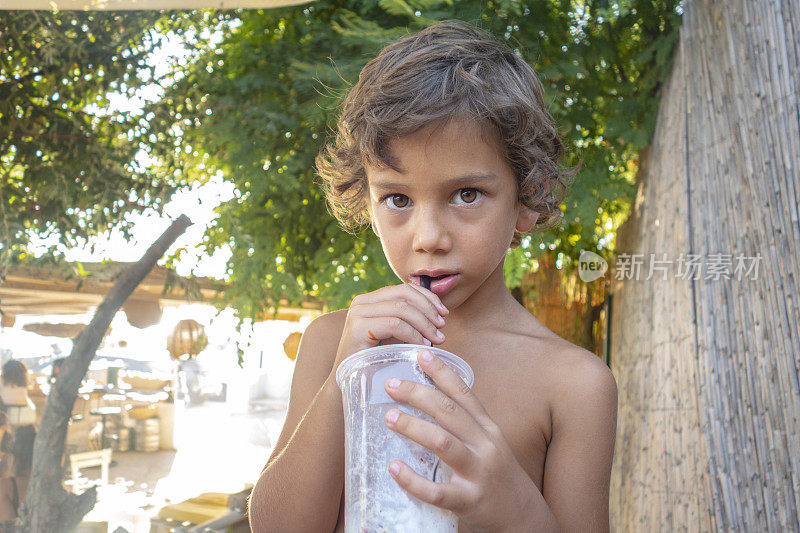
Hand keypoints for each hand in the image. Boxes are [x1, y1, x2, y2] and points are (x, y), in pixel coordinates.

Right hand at [331, 284, 448, 373]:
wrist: (351, 384)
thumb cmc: (377, 360)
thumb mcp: (395, 335)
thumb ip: (410, 320)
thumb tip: (440, 313)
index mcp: (371, 300)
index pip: (404, 288)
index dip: (428, 298)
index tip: (444, 314)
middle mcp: (362, 302)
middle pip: (404, 294)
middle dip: (428, 309)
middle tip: (442, 327)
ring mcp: (358, 313)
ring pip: (402, 309)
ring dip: (424, 324)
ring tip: (436, 339)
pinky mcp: (358, 328)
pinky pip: (395, 324)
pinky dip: (413, 334)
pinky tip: (422, 346)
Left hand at [383, 349, 540, 531]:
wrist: (522, 516)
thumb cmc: (496, 474)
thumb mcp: (487, 442)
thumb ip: (464, 423)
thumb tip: (427, 398)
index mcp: (486, 428)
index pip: (463, 393)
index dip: (442, 372)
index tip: (421, 354)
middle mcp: (484, 446)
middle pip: (449, 412)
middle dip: (418, 394)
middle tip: (391, 385)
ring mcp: (477, 473)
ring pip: (443, 443)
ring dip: (414, 427)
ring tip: (390, 418)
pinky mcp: (468, 501)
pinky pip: (437, 491)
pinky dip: (413, 480)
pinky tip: (394, 468)